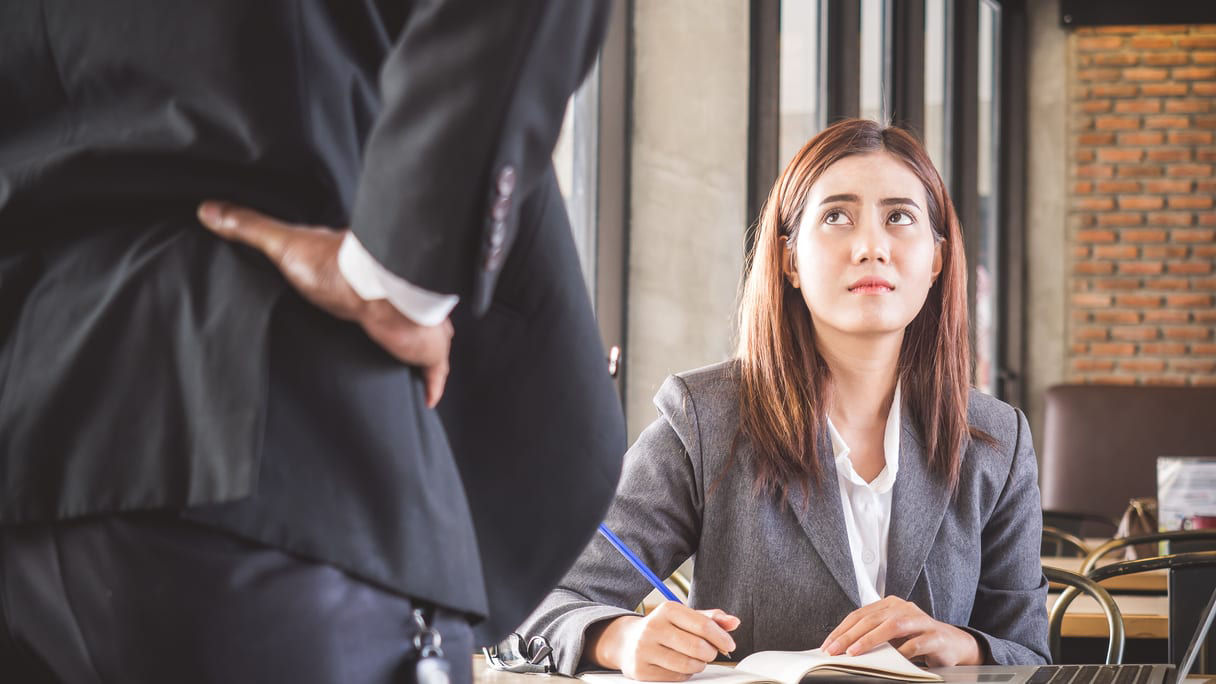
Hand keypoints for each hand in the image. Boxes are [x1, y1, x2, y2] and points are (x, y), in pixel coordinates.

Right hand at [197, 201, 452, 406]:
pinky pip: (434, 370)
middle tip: (380, 339)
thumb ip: (249, 227)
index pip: (365, 284)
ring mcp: (415, 325)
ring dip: (411, 348)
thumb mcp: (283, 244)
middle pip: (396, 312)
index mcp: (365, 273)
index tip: (351, 302)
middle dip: (392, 322)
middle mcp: (395, 298)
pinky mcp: (425, 349)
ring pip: (420, 338)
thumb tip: (208, 209)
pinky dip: (432, 383)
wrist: (380, 291)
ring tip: (401, 363)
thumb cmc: (336, 268)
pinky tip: (427, 397)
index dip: (359, 292)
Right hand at [586, 602, 739, 681]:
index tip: (729, 645)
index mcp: (667, 610)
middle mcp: (653, 627)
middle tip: (709, 653)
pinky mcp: (641, 669)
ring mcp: (645, 649)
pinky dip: (684, 674)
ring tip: (695, 659)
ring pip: (688, 665)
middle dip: (710, 653)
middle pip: (697, 647)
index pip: (703, 625)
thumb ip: (710, 619)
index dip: (722, 638)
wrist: (626, 641)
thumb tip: (734, 622)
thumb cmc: (663, 628)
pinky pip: (676, 677)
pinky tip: (680, 665)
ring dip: (699, 665)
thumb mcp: (684, 617)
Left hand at [820, 596, 981, 666]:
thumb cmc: (917, 638)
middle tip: (834, 650)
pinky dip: (900, 652)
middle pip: (871, 619)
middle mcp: (904, 608)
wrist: (952, 643)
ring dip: (869, 640)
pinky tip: (889, 661)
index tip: (827, 644)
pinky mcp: (934, 636)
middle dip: (849, 636)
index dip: (842, 629)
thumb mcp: (892, 634)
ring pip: (891, 626)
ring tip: (854, 652)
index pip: (860, 614)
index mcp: (890, 604)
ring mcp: (920, 620)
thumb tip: (843, 647)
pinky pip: (914, 644)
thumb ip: (872, 635)